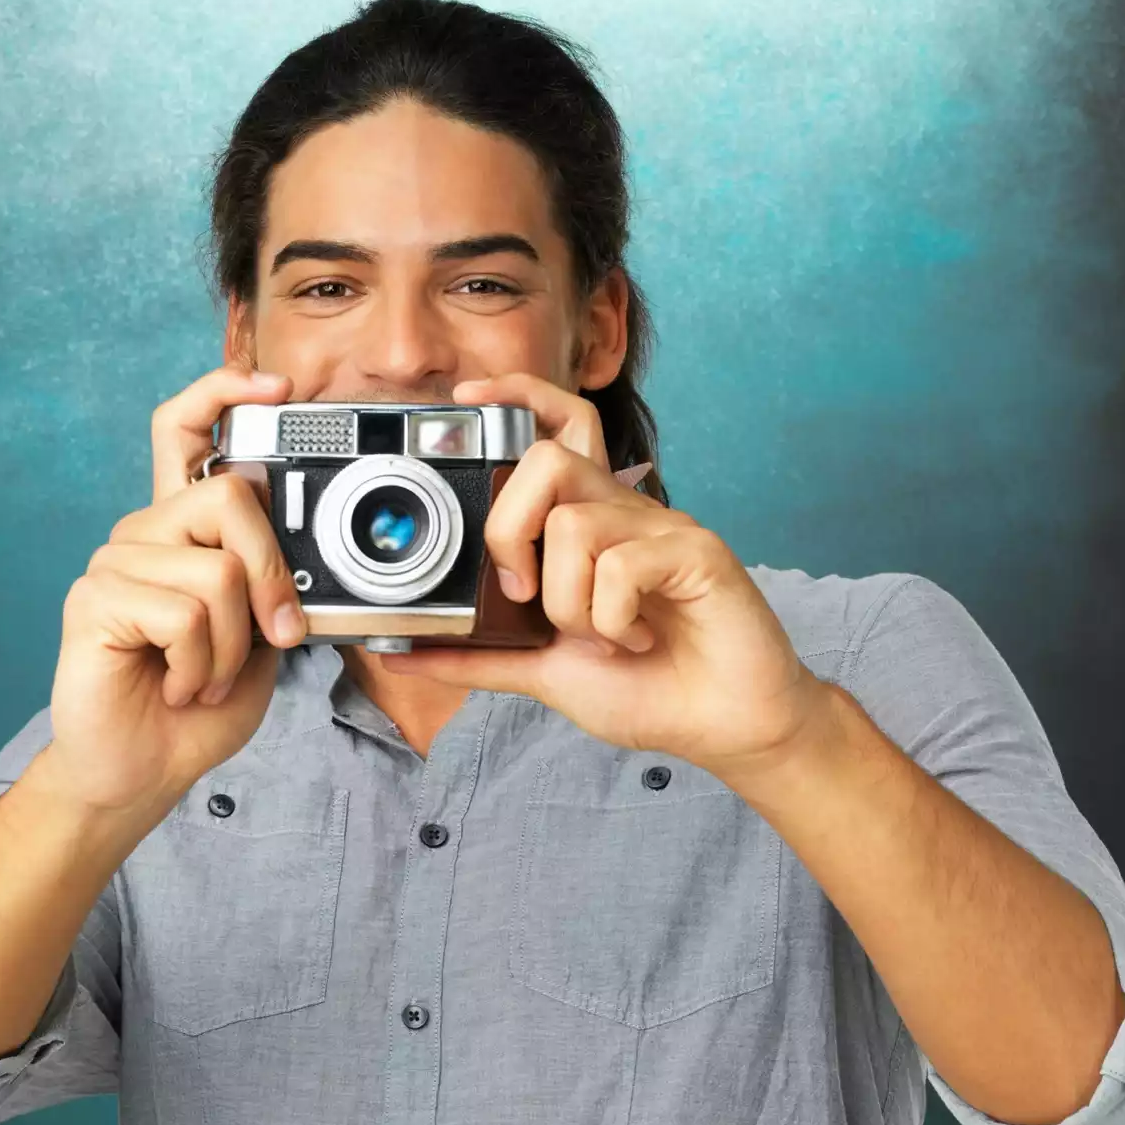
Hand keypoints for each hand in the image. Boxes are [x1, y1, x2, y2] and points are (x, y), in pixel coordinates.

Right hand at [32, 365, 304, 814]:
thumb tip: (309, 556)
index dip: (224, 392)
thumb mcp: (261, 639)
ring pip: (217, 571)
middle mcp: (144, 531)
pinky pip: (184, 614)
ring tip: (206, 676)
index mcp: (184, 529)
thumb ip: (277, 587)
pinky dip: (201, 667)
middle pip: (230, 496)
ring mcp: (114, 561)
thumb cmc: (201, 704)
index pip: (186, 430)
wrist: (143, 771)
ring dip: (234, 647)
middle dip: (271, 576)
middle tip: (270, 639)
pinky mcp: (94, 599)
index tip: (278, 387)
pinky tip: (176, 685)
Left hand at [383, 374, 835, 782]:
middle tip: (523, 594)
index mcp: (588, 525)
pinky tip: (638, 639)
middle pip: (547, 460)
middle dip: (509, 530)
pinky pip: (623, 563)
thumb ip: (478, 654)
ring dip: (569, 603)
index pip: (556, 428)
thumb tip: (402, 652)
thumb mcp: (543, 670)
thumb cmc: (646, 688)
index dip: (517, 396)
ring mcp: (662, 527)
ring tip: (601, 637)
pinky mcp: (698, 551)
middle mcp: (623, 512)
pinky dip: (613, 618)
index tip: (466, 395)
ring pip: (574, 524)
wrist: (723, 728)